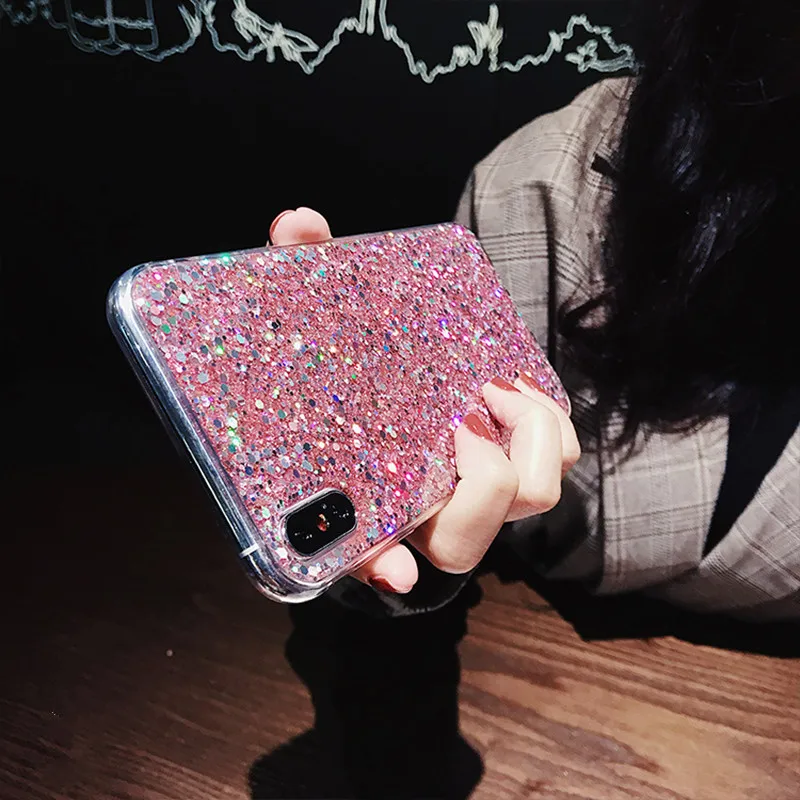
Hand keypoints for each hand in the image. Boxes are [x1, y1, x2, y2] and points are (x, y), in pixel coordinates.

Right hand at [269, 208, 580, 592]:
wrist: (400, 361)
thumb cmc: (350, 356)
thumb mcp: (319, 314)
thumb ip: (300, 273)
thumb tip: (295, 224)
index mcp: (364, 495)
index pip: (363, 558)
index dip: (377, 569)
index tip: (393, 570)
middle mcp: (424, 507)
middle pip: (466, 543)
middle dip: (481, 487)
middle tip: (460, 420)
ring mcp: (475, 485)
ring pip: (529, 501)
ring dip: (529, 448)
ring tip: (495, 385)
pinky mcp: (513, 454)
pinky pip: (555, 459)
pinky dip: (550, 425)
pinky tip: (513, 381)